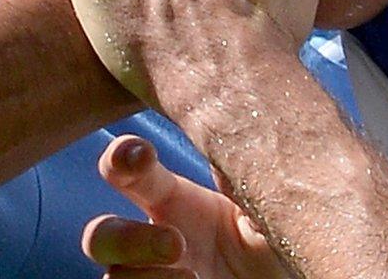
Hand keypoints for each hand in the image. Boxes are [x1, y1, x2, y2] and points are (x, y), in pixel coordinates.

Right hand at [82, 135, 286, 278]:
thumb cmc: (286, 239)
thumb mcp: (270, 200)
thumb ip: (242, 169)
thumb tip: (223, 125)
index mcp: (177, 201)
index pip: (127, 170)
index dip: (120, 156)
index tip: (142, 154)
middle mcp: (159, 242)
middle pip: (100, 236)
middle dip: (125, 238)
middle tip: (177, 244)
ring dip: (145, 278)